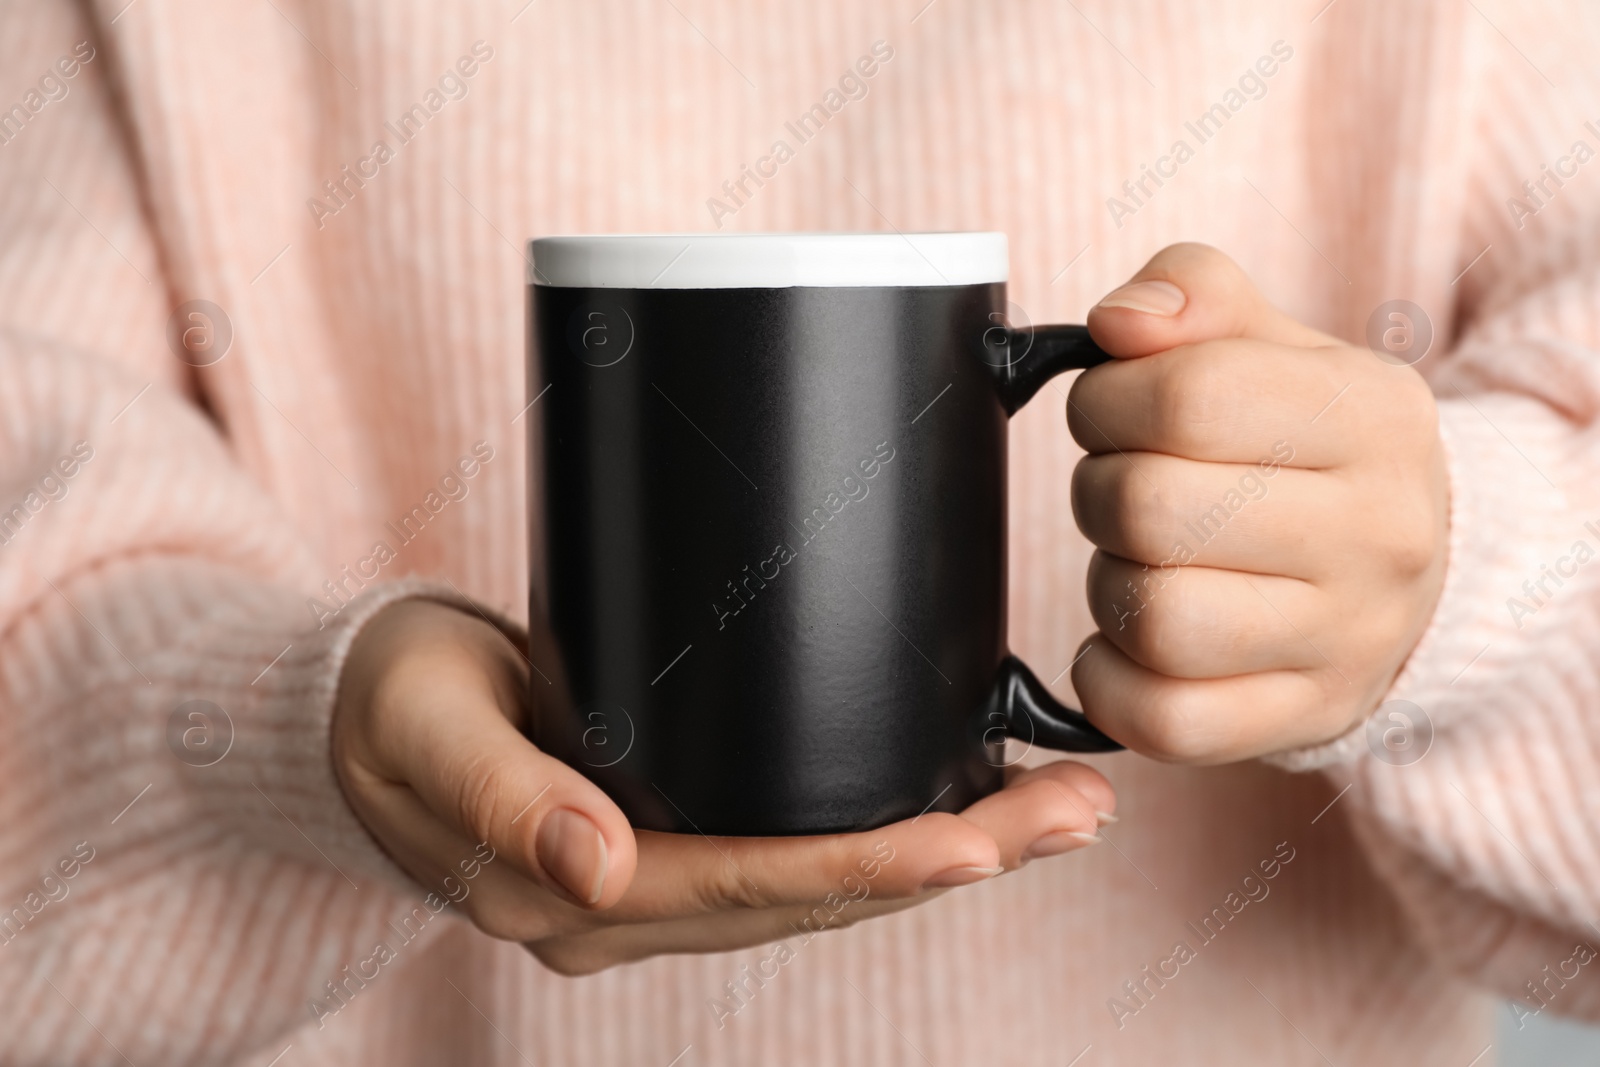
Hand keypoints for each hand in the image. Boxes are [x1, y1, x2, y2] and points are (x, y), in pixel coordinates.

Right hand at [332, 599, 1113, 974]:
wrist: (363, 722)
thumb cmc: (391, 709)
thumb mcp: (428, 732)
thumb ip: (504, 798)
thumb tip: (597, 865)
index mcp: (575, 896)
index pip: (753, 886)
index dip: (871, 865)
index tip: (983, 839)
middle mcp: (633, 909)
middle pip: (818, 892)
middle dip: (956, 857)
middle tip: (1077, 811)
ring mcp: (661, 886)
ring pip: (825, 882)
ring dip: (947, 850)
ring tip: (1061, 809)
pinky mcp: (677, 842)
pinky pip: (798, 855)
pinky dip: (888, 834)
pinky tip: (965, 808)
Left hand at [1067, 243, 1449, 762]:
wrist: (1416, 569)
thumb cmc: (1309, 445)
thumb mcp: (1274, 345)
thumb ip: (1192, 295)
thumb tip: (1117, 322)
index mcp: (1372, 417)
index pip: (1190, 396)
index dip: (1106, 399)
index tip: (1107, 408)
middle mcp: (1377, 534)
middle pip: (1153, 510)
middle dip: (1097, 489)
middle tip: (1117, 484)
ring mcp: (1346, 640)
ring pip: (1157, 621)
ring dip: (1107, 584)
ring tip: (1135, 561)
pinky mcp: (1304, 719)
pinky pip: (1164, 721)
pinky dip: (1108, 680)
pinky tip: (1122, 639)